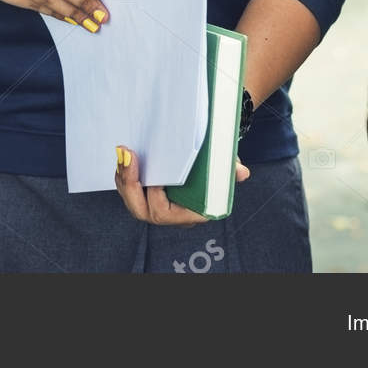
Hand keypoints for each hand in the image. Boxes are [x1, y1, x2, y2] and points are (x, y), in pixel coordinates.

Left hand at [113, 146, 248, 225]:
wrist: (208, 164)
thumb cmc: (216, 168)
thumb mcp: (225, 167)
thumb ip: (230, 170)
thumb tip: (242, 173)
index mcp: (192, 213)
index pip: (166, 214)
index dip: (156, 198)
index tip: (155, 180)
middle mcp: (173, 215)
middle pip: (143, 210)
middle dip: (132, 186)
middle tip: (130, 158)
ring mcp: (158, 206)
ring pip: (133, 200)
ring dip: (125, 178)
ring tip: (125, 153)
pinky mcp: (148, 195)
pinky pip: (131, 191)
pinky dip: (125, 175)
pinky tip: (125, 157)